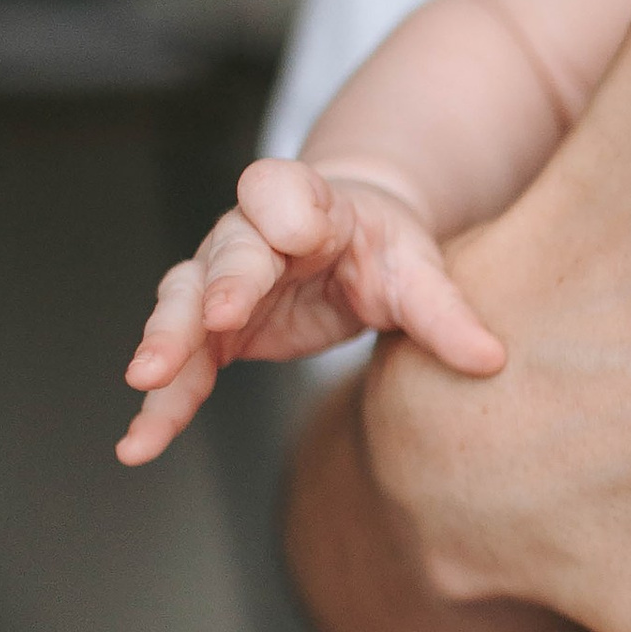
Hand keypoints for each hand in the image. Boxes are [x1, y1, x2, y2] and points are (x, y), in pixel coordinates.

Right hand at [120, 156, 506, 462]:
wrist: (347, 249)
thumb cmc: (383, 249)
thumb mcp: (418, 272)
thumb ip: (445, 312)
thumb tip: (490, 359)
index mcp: (304, 203)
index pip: (278, 188)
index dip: (285, 208)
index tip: (297, 235)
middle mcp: (248, 236)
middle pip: (226, 254)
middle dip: (216, 286)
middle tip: (213, 317)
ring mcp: (218, 282)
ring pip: (183, 307)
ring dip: (166, 343)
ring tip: (147, 382)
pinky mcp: (210, 331)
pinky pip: (180, 365)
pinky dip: (161, 404)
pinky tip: (141, 444)